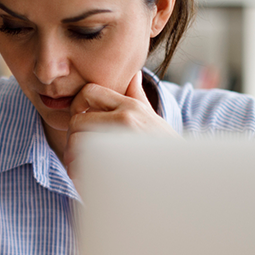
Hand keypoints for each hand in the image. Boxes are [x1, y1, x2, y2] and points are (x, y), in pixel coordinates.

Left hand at [63, 70, 178, 176]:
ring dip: (71, 157)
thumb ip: (137, 96)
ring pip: (75, 143)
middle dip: (72, 137)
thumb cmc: (166, 148)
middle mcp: (126, 120)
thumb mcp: (153, 118)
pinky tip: (87, 180)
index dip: (77, 106)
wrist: (183, 177)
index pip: (88, 92)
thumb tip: (134, 75)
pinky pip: (81, 165)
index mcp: (131, 107)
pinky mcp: (115, 166)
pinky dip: (78, 174)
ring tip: (80, 168)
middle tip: (76, 152)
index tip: (80, 122)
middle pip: (76, 121)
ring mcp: (120, 142)